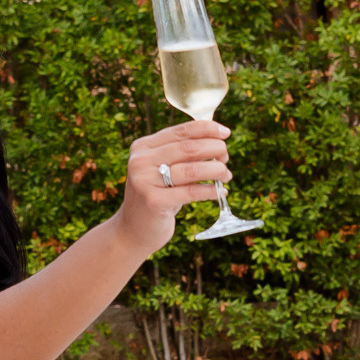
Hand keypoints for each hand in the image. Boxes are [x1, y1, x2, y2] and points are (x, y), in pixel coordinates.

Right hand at [116, 121, 231, 251]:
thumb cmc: (157, 196)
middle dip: (214, 149)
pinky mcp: (154, 201)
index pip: (180, 131)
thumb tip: (217, 139)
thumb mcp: (164, 171)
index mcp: (143, 147)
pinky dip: (211, 191)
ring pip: (192, 169)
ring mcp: (145, 181)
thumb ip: (182, 155)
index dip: (207, 129)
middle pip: (188, 148)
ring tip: (226, 175)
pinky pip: (191, 192)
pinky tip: (221, 192)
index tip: (226, 133)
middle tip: (226, 158)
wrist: (132, 230)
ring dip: (216, 170)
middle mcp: (141, 161)